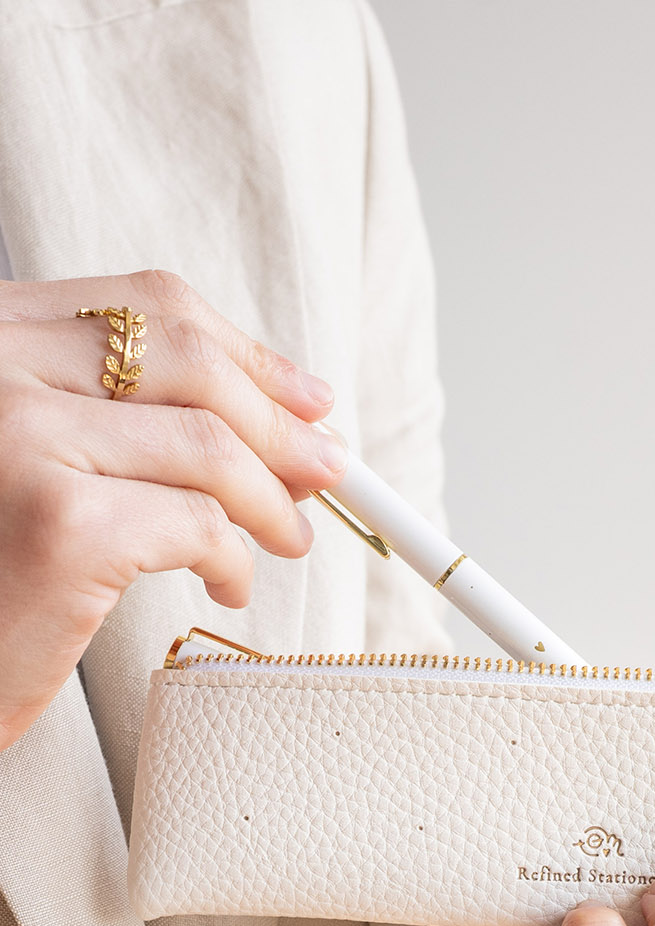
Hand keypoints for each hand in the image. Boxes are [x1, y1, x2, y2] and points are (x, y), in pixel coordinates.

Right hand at [0, 269, 347, 750]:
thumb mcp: (36, 457)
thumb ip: (125, 419)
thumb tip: (287, 424)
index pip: (146, 311)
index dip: (246, 355)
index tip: (306, 400)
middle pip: (190, 363)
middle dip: (279, 425)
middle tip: (325, 474)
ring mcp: (22, 439)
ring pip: (209, 446)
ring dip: (271, 500)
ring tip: (287, 541)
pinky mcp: (61, 527)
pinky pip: (198, 526)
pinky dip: (235, 560)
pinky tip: (228, 586)